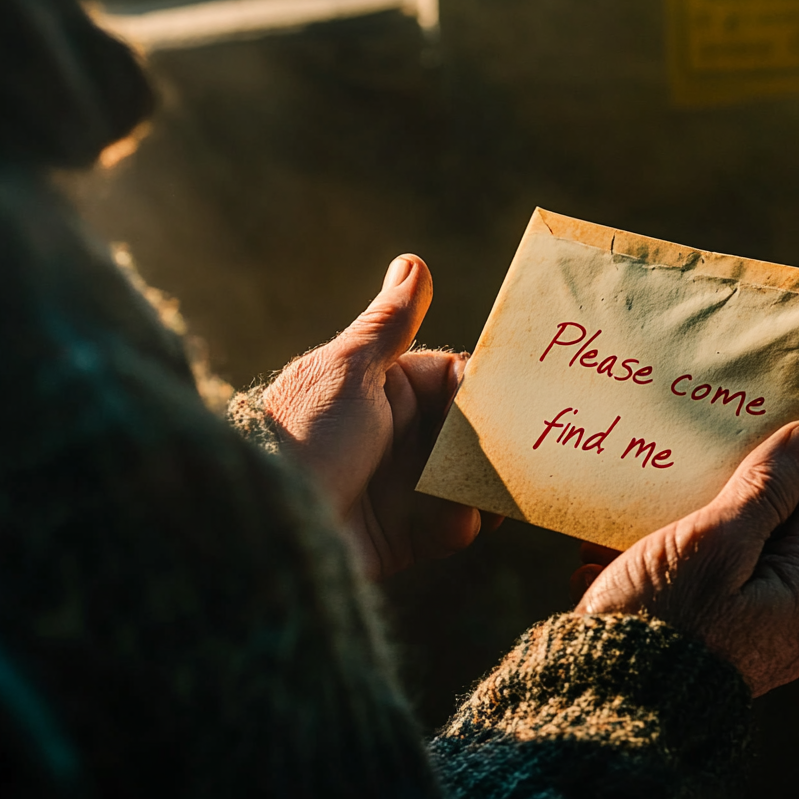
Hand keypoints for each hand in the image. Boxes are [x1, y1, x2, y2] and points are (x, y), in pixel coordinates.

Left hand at [256, 255, 496, 578]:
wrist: (271, 528)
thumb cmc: (305, 436)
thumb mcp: (348, 370)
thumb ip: (389, 323)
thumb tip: (414, 263)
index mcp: (381, 389)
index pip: (451, 378)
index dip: (482, 385)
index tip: (511, 395)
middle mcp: (395, 435)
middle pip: (467, 430)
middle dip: (495, 438)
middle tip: (527, 444)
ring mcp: (401, 485)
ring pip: (467, 478)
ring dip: (484, 483)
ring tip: (497, 488)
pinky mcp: (404, 535)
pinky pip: (452, 524)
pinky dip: (461, 520)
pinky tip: (460, 518)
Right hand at [573, 422, 798, 696]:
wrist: (605, 709)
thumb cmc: (662, 620)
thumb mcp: (714, 541)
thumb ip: (766, 490)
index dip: (798, 448)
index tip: (763, 408)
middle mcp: (787, 617)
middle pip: (773, 525)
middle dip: (729, 483)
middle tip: (692, 446)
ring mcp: (744, 637)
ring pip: (724, 554)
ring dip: (681, 522)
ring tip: (635, 502)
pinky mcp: (699, 648)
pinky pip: (688, 588)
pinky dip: (654, 563)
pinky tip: (606, 555)